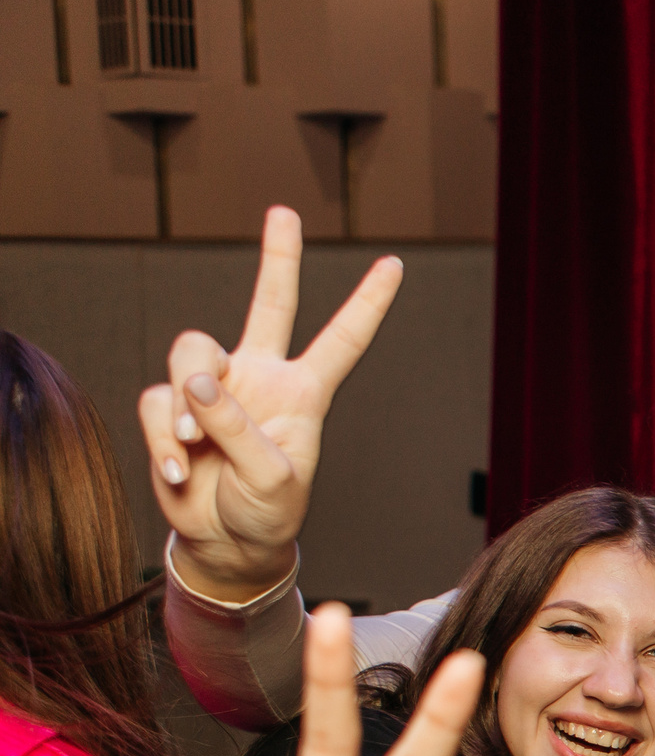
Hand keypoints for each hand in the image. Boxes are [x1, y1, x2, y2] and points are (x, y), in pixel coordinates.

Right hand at [140, 206, 404, 601]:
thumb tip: (196, 383)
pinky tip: (182, 472)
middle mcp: (260, 378)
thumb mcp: (272, 478)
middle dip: (279, 258)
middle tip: (285, 211)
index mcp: (304, 393)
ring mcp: (214, 390)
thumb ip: (238, 428)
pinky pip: (158, 404)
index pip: (342, 339)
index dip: (367, 302)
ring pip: (191, 352)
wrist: (225, 544)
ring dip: (189, 401)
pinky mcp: (172, 409)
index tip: (395, 264)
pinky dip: (166, 440)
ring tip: (197, 446)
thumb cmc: (266, 512)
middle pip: (269, 304)